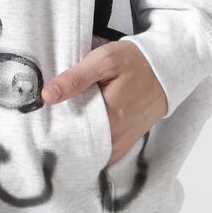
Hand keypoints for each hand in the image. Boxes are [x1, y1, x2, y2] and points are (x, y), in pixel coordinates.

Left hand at [40, 38, 166, 164]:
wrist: (166, 70)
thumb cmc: (136, 62)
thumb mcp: (105, 59)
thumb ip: (76, 78)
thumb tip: (48, 95)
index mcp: (108, 116)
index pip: (69, 130)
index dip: (54, 123)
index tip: (44, 115)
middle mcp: (116, 136)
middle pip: (78, 142)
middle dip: (64, 131)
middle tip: (53, 117)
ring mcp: (122, 142)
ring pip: (90, 149)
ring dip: (77, 138)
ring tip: (69, 120)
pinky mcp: (126, 143)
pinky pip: (103, 152)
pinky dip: (91, 144)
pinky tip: (85, 128)